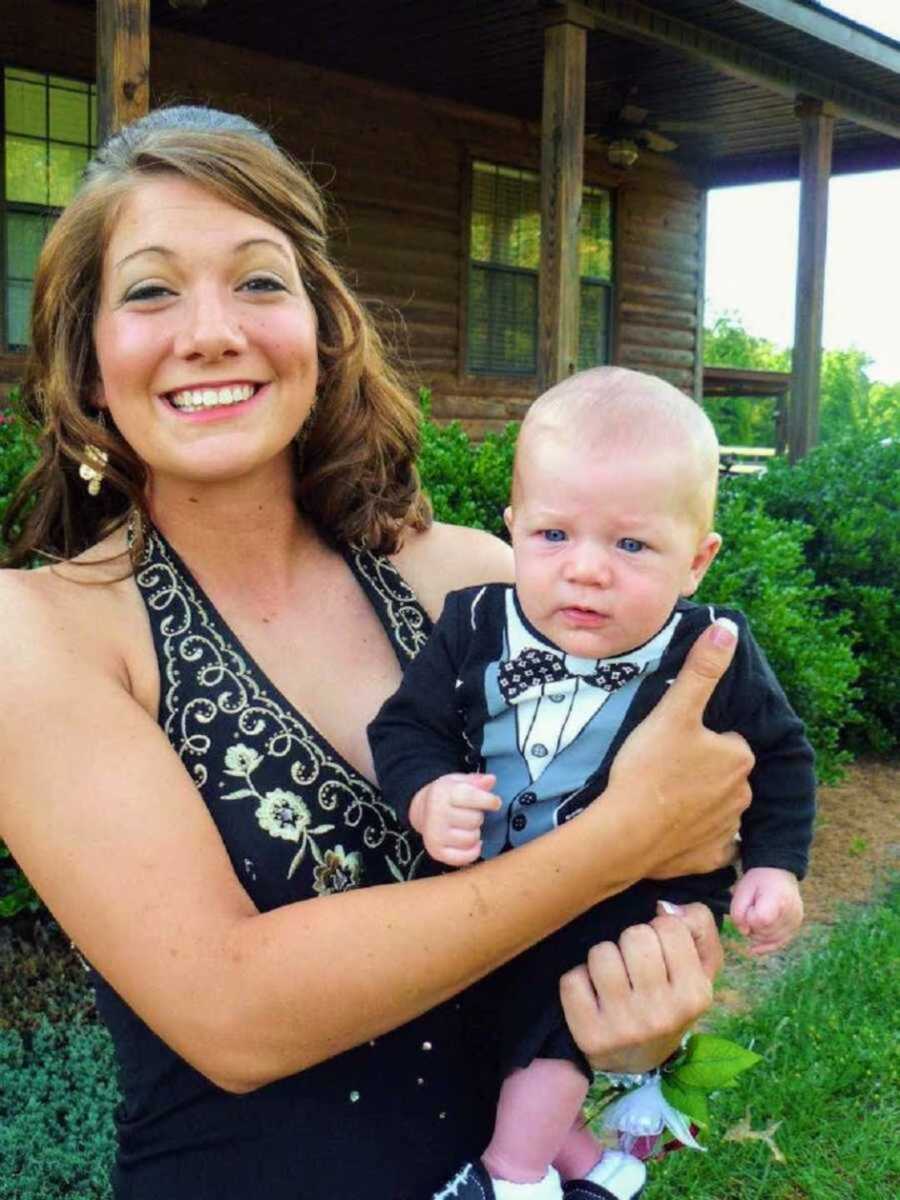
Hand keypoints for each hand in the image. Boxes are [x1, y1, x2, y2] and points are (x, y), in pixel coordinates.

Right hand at [407, 773, 500, 865]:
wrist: (422, 810)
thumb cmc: (446, 795)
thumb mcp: (458, 781)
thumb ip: (476, 781)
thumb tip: (491, 780)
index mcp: (442, 793)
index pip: (472, 797)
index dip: (489, 800)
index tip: (495, 802)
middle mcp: (435, 815)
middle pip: (475, 820)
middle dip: (478, 816)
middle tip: (469, 813)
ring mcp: (435, 835)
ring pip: (472, 839)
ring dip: (475, 833)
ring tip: (465, 826)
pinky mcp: (436, 852)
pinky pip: (465, 858)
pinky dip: (472, 851)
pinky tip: (469, 842)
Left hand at [559, 902, 722, 1072]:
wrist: (640, 1059)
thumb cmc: (671, 998)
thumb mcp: (701, 967)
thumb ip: (698, 926)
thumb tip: (667, 906)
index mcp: (695, 995)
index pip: (670, 925)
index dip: (660, 927)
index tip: (660, 946)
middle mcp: (662, 1014)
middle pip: (635, 936)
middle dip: (631, 941)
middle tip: (634, 963)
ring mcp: (624, 1027)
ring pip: (601, 953)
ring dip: (603, 958)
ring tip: (613, 976)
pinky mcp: (590, 1035)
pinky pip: (572, 979)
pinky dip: (579, 980)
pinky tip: (592, 994)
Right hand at [609, 619, 754, 878]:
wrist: (624, 833)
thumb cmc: (649, 767)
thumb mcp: (674, 710)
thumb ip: (702, 669)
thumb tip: (728, 626)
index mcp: (739, 756)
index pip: (725, 738)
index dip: (696, 738)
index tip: (670, 743)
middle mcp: (743, 793)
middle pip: (722, 771)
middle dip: (700, 769)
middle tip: (662, 767)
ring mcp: (728, 829)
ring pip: (717, 805)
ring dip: (698, 801)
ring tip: (661, 796)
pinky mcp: (711, 858)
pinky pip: (710, 843)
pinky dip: (695, 837)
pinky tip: (671, 830)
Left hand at [731, 867, 802, 954]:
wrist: (778, 871)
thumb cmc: (758, 880)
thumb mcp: (742, 890)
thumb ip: (738, 912)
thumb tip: (745, 932)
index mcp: (778, 900)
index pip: (759, 921)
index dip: (748, 916)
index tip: (749, 904)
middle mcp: (791, 913)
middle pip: (764, 932)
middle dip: (752, 925)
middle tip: (751, 907)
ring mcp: (796, 920)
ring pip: (771, 939)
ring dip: (758, 933)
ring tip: (755, 916)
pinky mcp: (796, 925)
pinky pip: (781, 942)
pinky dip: (767, 946)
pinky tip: (755, 950)